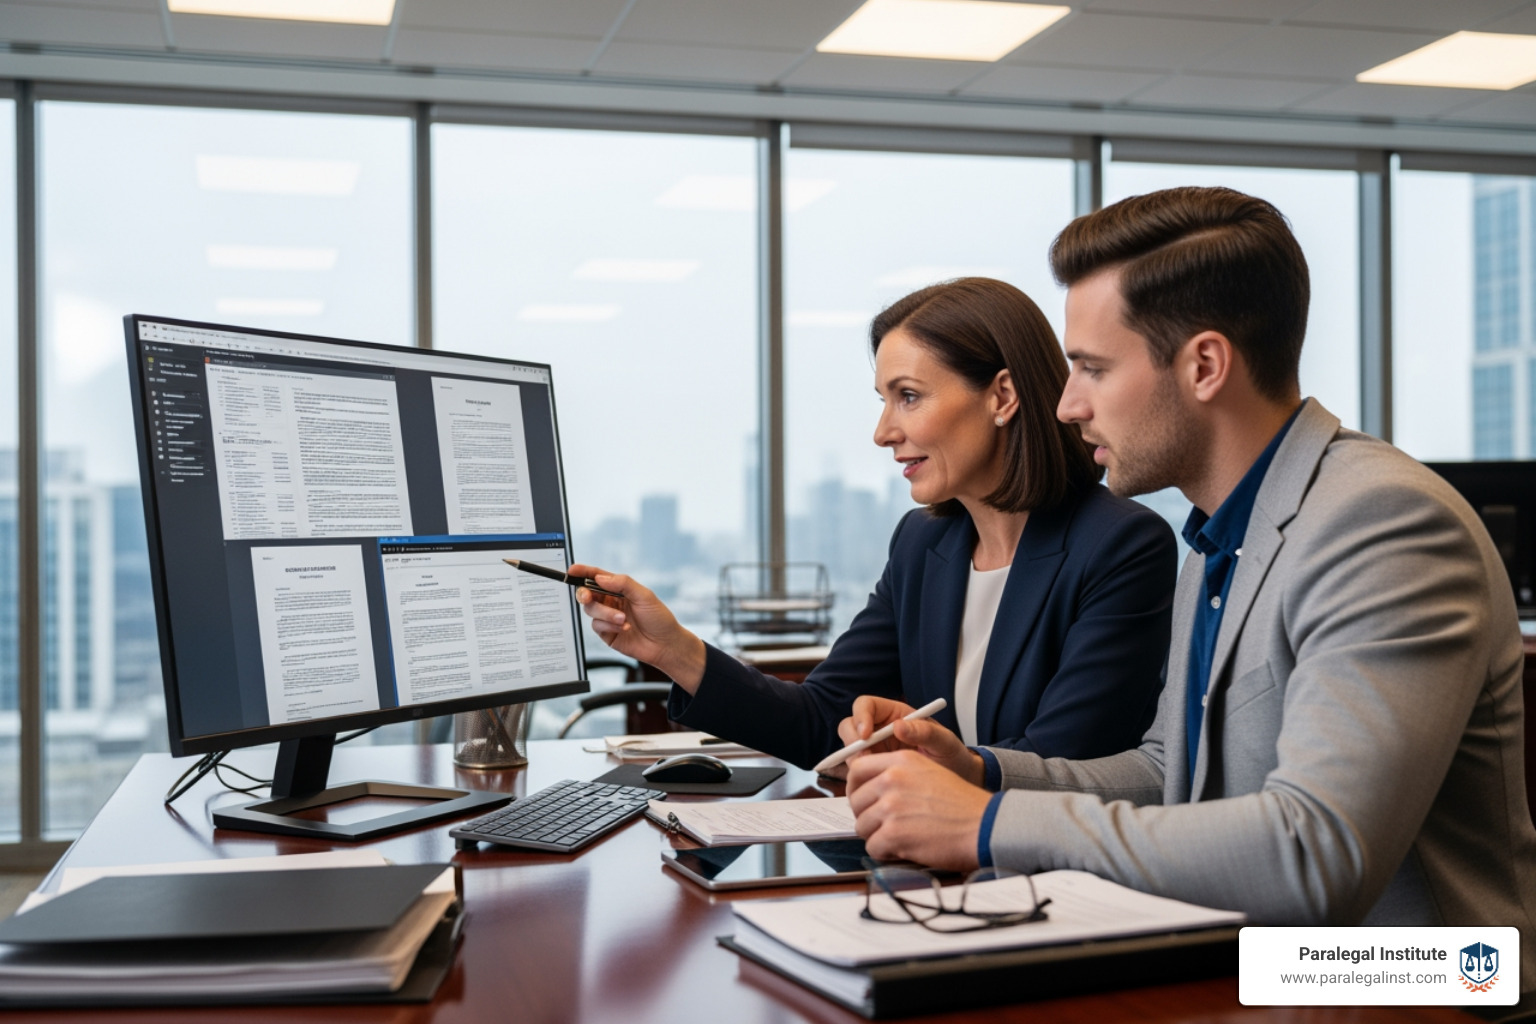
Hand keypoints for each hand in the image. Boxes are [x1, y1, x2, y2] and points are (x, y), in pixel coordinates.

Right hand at [570, 564, 705, 691]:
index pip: (597, 577)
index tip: (572, 570)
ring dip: (606, 614)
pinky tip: (624, 628)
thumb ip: (622, 583)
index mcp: (619, 589)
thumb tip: (600, 577)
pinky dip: (609, 626)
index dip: (583, 572)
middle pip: (587, 593)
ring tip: (623, 619)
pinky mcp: (607, 633)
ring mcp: (608, 618)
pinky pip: (597, 626)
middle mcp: (611, 602)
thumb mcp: (644, 595)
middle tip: (588, 597)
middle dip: (585, 594)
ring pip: (591, 610)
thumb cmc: (659, 618)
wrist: (665, 645)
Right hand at [837, 696, 984, 785]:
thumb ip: (925, 732)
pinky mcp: (874, 769)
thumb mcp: (944, 742)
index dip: (860, 716)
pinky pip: (857, 770)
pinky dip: (858, 777)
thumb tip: (899, 726)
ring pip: (849, 749)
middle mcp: (880, 730)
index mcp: (895, 715)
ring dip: (854, 761)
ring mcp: (875, 750)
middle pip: (849, 726)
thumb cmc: (952, 756)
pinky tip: (872, 785)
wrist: (956, 781)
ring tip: (873, 775)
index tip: (866, 735)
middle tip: (864, 759)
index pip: (865, 705)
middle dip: (852, 741)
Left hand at [846, 750, 991, 870]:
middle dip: (868, 816)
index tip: (863, 800)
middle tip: (888, 824)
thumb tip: (868, 788)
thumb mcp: (928, 772)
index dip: (856, 788)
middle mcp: (893, 779)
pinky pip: (873, 847)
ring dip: (878, 835)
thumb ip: (897, 774)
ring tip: (903, 836)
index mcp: (901, 760)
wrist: (983, 825)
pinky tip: (906, 848)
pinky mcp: (893, 833)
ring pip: (861, 825)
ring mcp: (891, 806)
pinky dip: (887, 852)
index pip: (857, 769)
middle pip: (855, 800)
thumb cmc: (962, 804)